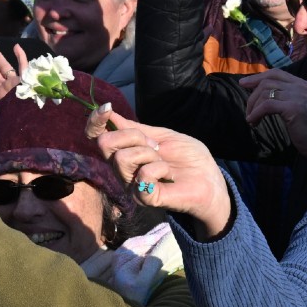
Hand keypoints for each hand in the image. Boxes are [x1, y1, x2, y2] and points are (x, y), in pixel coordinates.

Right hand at [94, 110, 231, 237]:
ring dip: (149, 154)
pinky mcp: (145, 198)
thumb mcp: (162, 136)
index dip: (95, 121)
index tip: (106, 108)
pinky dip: (160, 168)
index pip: (97, 137)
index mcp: (125, 153)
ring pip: (122, 158)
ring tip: (164, 162)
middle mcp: (122, 170)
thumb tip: (108, 111)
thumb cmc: (188, 159)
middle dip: (133, 136)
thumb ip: (135, 128)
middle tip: (156, 146)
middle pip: (105, 143)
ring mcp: (131, 185)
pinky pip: (142, 175)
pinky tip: (169, 174)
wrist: (211, 180)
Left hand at [237, 70, 306, 169]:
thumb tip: (261, 93)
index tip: (244, 84)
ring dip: (253, 106)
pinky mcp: (293, 107)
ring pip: (265, 93)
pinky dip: (256, 113)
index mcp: (301, 84)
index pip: (275, 73)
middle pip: (267, 81)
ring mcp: (297, 95)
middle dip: (252, 94)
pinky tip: (253, 122)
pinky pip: (266, 105)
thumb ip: (285, 97)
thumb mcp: (297, 106)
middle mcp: (300, 86)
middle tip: (247, 110)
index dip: (257, 77)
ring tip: (252, 119)